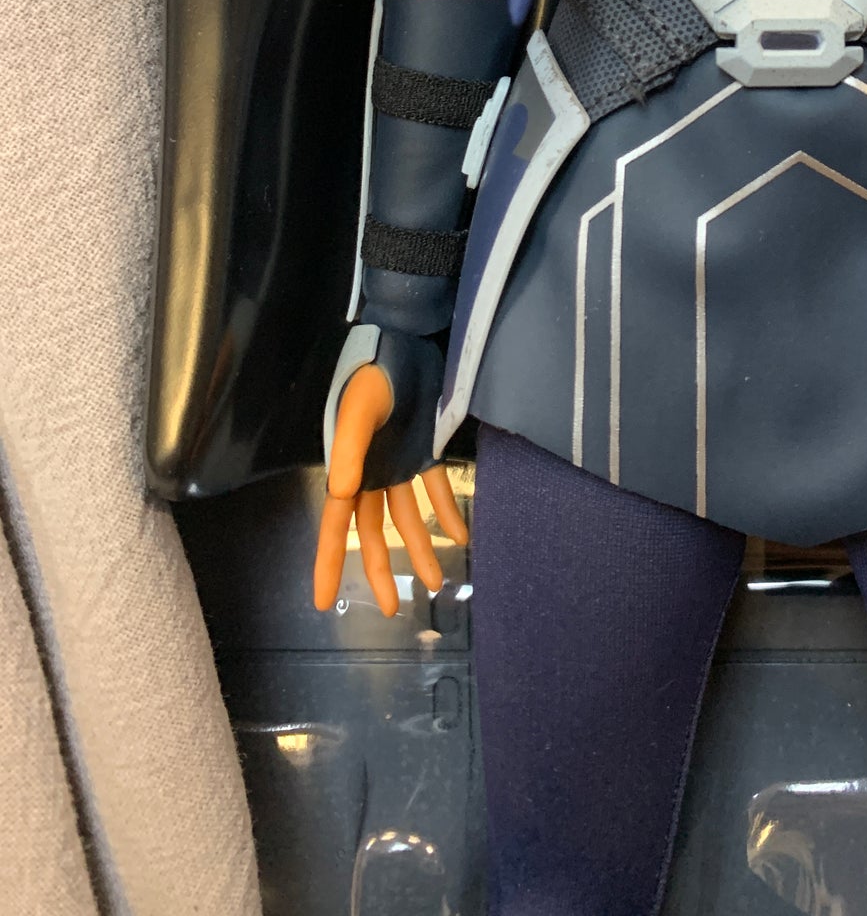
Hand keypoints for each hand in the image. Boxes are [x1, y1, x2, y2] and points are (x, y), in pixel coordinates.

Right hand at [312, 363, 468, 615]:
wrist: (404, 340)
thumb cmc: (372, 372)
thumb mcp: (358, 408)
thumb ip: (349, 447)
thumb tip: (340, 492)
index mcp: (347, 468)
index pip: (335, 526)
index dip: (329, 564)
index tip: (323, 602)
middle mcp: (371, 473)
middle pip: (375, 532)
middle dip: (381, 570)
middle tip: (393, 608)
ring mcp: (399, 463)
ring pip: (408, 518)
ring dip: (421, 548)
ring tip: (437, 582)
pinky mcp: (424, 449)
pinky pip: (436, 489)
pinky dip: (447, 512)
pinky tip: (460, 536)